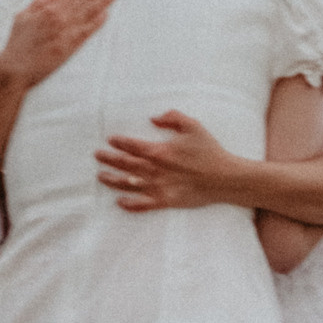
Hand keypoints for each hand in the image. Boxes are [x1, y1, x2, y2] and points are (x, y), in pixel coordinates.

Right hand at [0, 0, 118, 88]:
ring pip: (89, 12)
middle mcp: (59, 16)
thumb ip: (39, 3)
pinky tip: (107, 14)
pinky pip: (86, 32)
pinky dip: (97, 22)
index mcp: (49, 9)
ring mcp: (65, 31)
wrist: (15, 68)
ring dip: (105, 0)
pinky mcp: (69, 46)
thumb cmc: (17, 43)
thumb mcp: (22, 16)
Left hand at [96, 112, 237, 210]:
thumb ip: (172, 117)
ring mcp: (159, 187)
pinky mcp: (166, 201)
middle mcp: (155, 170)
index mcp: (160, 151)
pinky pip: (143, 205)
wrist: (225, 178)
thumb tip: (153, 118)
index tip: (110, 139)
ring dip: (113, 180)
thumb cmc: (209, 151)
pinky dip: (130, 204)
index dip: (119, 142)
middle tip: (98, 155)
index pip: (133, 146)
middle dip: (110, 159)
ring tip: (101, 176)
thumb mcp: (193, 126)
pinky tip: (120, 201)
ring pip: (129, 185)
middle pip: (126, 164)